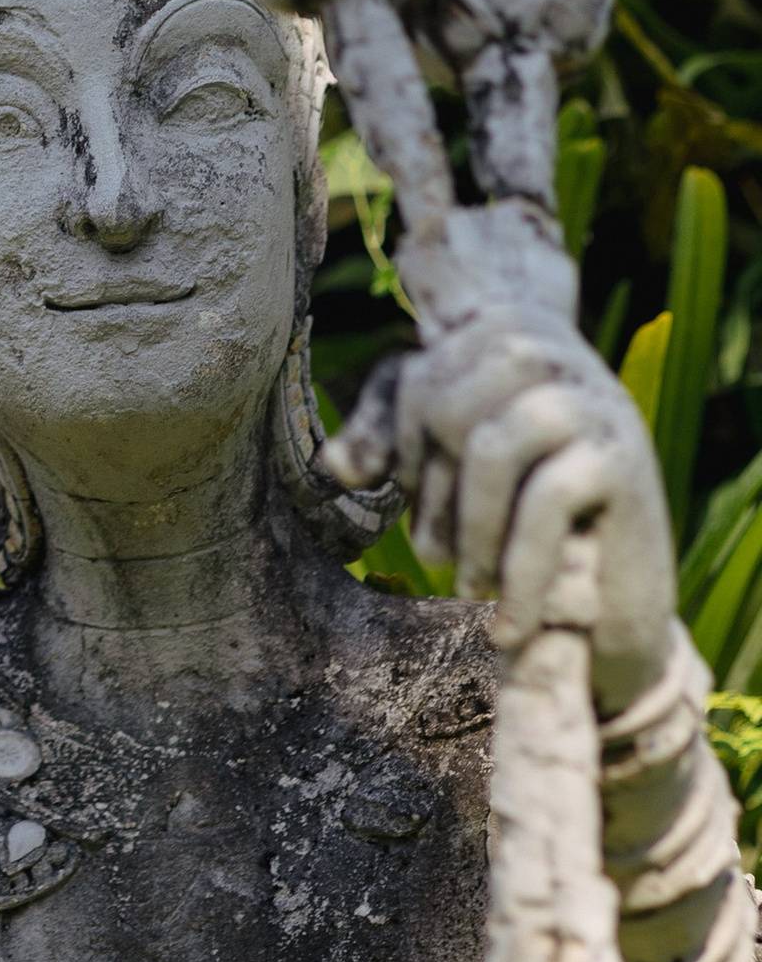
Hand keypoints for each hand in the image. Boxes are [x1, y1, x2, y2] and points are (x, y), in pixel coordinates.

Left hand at [365, 316, 674, 705]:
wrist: (625, 599)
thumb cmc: (520, 524)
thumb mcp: (449, 470)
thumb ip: (387, 445)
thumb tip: (336, 467)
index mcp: (506, 340)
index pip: (418, 382)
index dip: (401, 452)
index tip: (419, 509)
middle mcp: (553, 356)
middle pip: (447, 408)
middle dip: (434, 495)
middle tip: (437, 559)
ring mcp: (594, 403)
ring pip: (491, 448)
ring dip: (470, 531)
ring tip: (467, 587)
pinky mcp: (623, 461)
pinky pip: (547, 500)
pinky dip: (517, 569)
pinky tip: (507, 622)